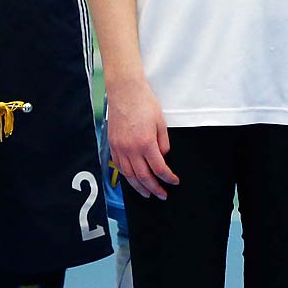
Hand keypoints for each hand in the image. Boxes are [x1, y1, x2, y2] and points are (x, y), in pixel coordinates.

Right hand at [107, 81, 179, 198]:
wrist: (125, 92)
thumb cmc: (145, 104)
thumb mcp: (161, 122)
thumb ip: (163, 142)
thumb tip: (163, 157)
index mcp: (146, 143)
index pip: (159, 168)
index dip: (168, 178)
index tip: (174, 182)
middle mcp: (131, 149)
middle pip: (143, 177)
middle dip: (154, 188)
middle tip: (162, 195)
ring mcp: (119, 148)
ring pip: (129, 175)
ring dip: (139, 187)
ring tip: (147, 193)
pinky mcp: (112, 145)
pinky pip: (119, 166)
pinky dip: (126, 176)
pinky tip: (132, 180)